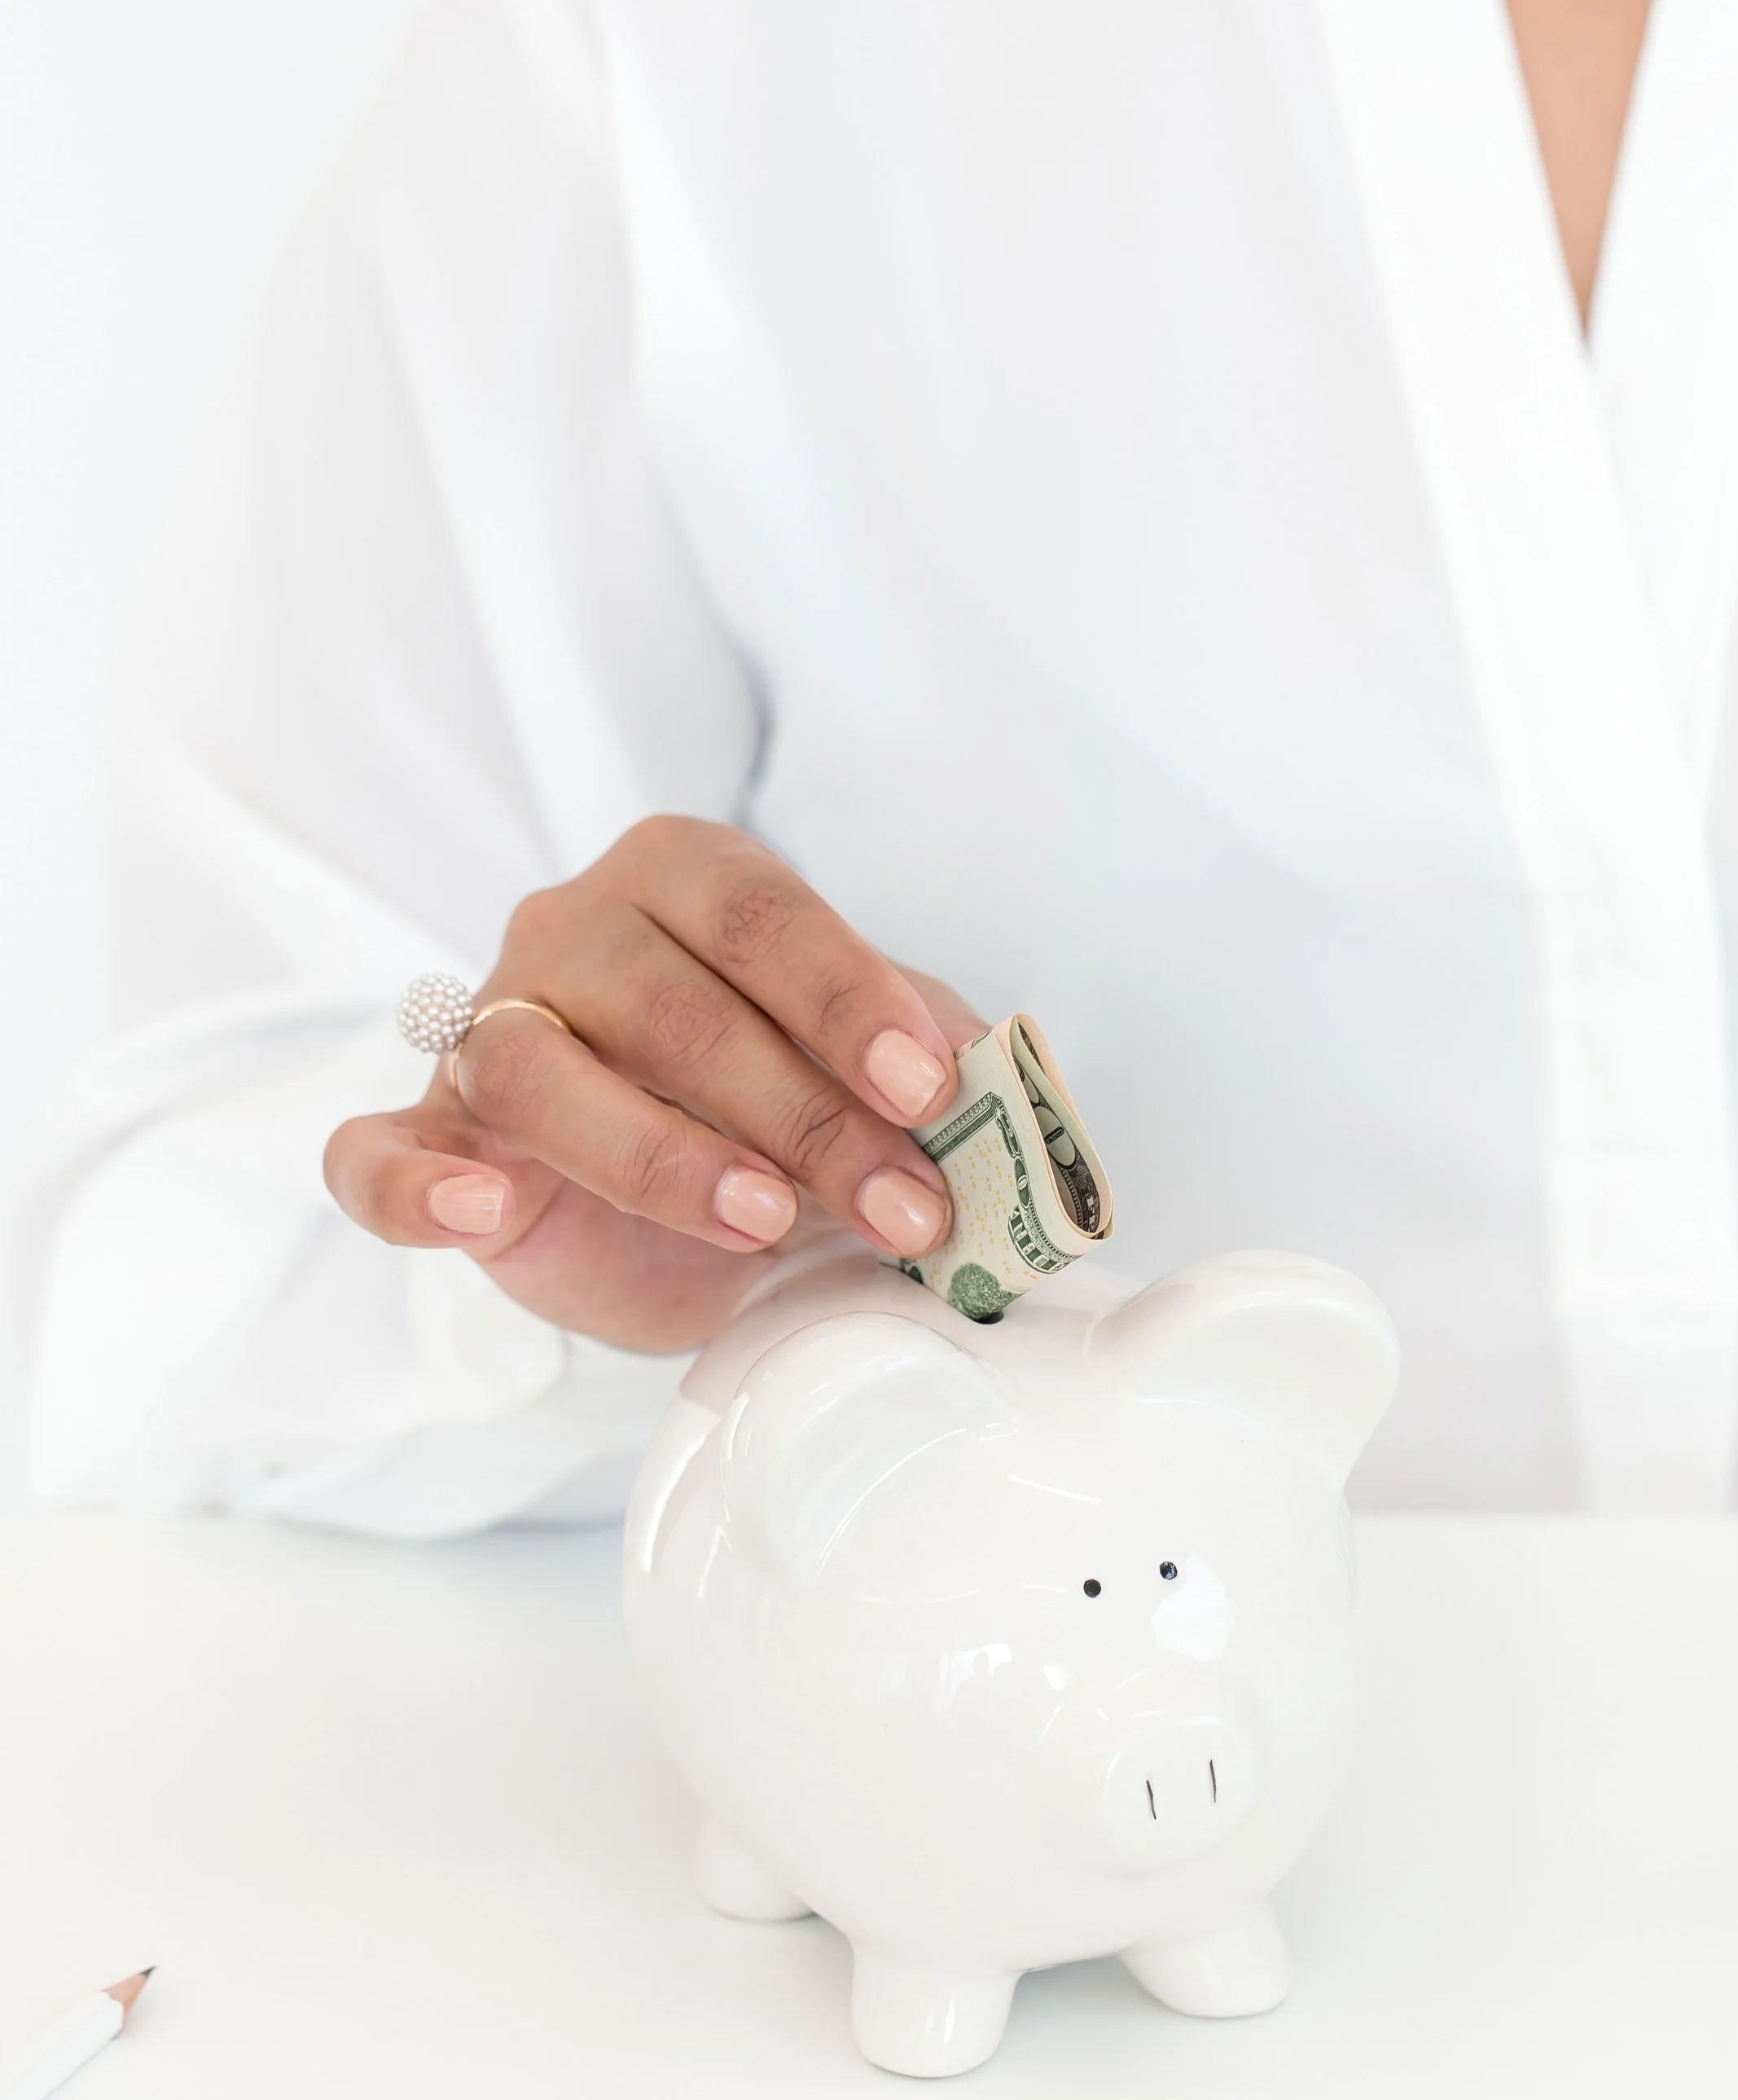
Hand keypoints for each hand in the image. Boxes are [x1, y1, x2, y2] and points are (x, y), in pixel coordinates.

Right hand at [324, 819, 981, 1352]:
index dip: (848, 998)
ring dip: (662, 1154)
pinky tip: (484, 1206)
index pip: (757, 912)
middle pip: (668, 1003)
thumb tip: (999, 1090)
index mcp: (680, 878)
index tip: (930, 1088)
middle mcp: (569, 934)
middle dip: (804, 1114)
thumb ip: (928, 1062)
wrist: (684, 1219)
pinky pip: (376, 1154)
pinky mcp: (433, 1144)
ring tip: (763, 1222)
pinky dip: (416, 1184)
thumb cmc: (781, 1110)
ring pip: (540, 1073)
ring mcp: (486, 1034)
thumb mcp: (871, 1075)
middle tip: (904, 1207)